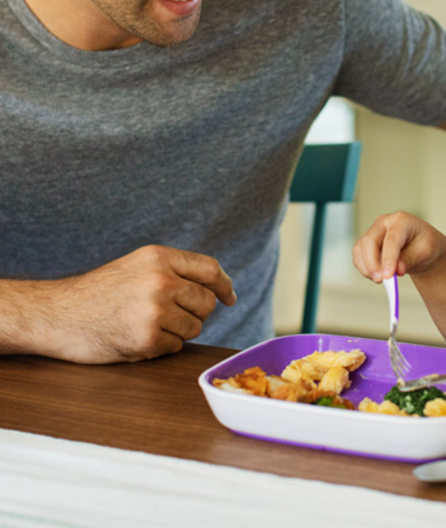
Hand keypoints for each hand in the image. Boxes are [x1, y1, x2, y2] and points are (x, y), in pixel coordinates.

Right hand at [41, 245, 235, 363]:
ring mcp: (154, 310)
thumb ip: (173, 271)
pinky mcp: (147, 339)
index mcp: (158, 257)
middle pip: (206, 302)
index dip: (224, 285)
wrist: (56, 315)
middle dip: (195, 313)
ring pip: (195, 327)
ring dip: (177, 332)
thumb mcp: (137, 266)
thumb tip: (218, 288)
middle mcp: (160, 280)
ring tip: (146, 324)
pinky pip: (176, 347)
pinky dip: (161, 348)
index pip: (210, 269)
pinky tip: (136, 338)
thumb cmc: (98, 293)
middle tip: (168, 315)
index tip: (229, 297)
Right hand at [352, 212, 445, 282]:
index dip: (388, 259)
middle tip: (381, 281)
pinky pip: (359, 256)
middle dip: (373, 264)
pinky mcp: (367, 243)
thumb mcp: (425, 251)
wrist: (422, 247)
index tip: (388, 276)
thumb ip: (410, 259)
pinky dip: (364, 268)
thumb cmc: (426, 244)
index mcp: (401, 220)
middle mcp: (384, 223)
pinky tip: (377, 275)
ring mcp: (373, 232)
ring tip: (382, 280)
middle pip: (369, 241)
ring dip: (367, 268)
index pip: (391, 240)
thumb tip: (397, 270)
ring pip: (360, 249)